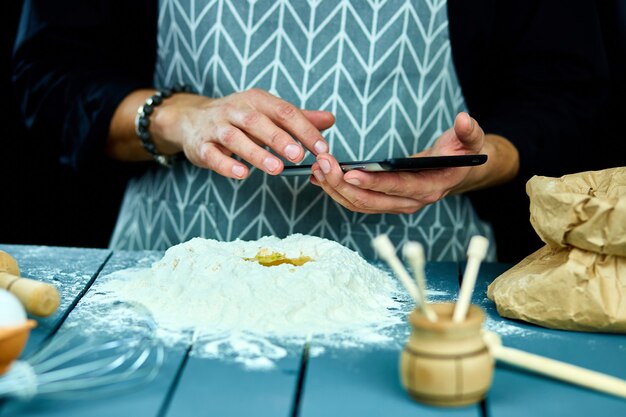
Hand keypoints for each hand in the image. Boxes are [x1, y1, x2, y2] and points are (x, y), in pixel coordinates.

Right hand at [150, 89, 334, 177]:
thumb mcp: (267, 112)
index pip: (284, 111)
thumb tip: (330, 119)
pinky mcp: (201, 146)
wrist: (191, 120)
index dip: (304, 129)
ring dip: (256, 153)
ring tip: (276, 168)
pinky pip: (213, 155)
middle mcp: (235, 110)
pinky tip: (242, 174)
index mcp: (256, 101)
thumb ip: (297, 118)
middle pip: (258, 122)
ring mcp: (216, 127)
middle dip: (279, 138)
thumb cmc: (238, 119)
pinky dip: (227, 164)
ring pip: (235, 138)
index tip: (322, 148)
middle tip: (299, 155)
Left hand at [309, 112, 518, 213]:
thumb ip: (469, 131)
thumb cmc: (462, 153)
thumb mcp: (471, 139)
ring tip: (317, 169)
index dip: (373, 182)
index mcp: (430, 187)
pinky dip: (338, 191)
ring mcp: (397, 205)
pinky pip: (358, 202)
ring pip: (360, 204)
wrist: (460, 172)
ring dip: (336, 189)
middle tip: (323, 164)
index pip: (397, 187)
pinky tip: (321, 177)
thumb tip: (464, 119)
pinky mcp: (386, 202)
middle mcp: (412, 202)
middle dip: (343, 184)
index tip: (350, 172)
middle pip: (371, 200)